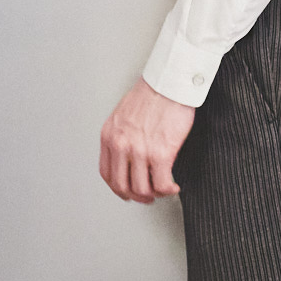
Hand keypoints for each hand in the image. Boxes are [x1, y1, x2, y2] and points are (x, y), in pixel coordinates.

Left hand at [99, 79, 195, 202]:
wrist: (170, 83)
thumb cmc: (153, 93)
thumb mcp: (124, 114)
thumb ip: (123, 135)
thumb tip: (130, 155)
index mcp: (110, 135)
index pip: (107, 173)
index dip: (117, 187)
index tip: (127, 191)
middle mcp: (121, 145)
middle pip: (122, 185)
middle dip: (136, 196)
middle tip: (147, 197)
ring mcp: (140, 151)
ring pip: (142, 189)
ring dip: (154, 194)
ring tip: (164, 189)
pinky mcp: (160, 154)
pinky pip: (161, 184)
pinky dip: (168, 190)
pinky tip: (173, 186)